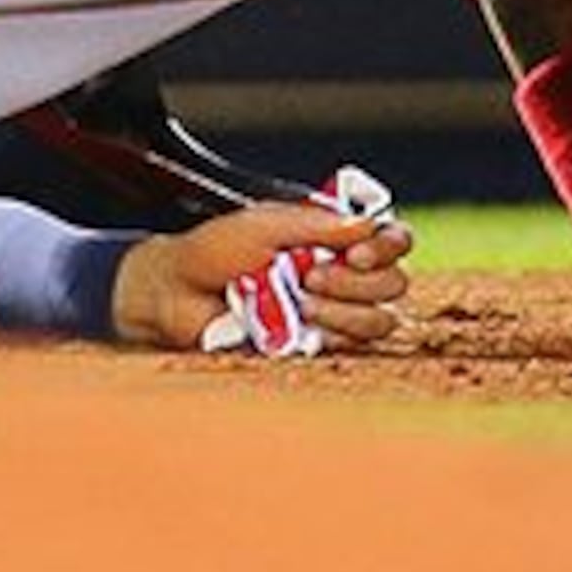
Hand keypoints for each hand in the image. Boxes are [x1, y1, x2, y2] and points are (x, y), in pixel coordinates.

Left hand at [112, 203, 413, 352]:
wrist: (177, 293)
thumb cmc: (214, 251)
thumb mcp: (262, 224)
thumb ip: (316, 223)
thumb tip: (367, 225)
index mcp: (334, 238)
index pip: (393, 240)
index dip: (389, 246)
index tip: (356, 250)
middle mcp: (342, 274)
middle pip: (394, 283)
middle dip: (356, 281)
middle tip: (310, 275)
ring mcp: (333, 313)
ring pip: (378, 319)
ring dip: (342, 309)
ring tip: (300, 301)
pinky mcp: (318, 346)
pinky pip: (352, 347)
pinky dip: (328, 332)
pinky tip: (297, 323)